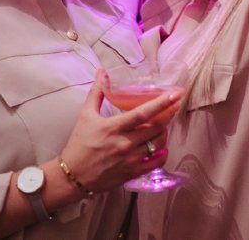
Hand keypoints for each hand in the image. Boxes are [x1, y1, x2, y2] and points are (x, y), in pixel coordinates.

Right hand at [59, 70, 181, 193]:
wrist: (73, 175)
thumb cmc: (79, 143)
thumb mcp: (86, 114)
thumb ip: (97, 92)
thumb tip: (102, 71)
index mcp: (114, 127)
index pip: (142, 113)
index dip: (161, 103)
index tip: (175, 95)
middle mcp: (124, 143)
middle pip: (156, 128)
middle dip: (168, 115)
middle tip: (172, 107)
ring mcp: (130, 159)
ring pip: (157, 144)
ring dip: (164, 132)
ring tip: (163, 125)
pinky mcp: (131, 173)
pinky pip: (155, 163)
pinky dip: (162, 153)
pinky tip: (161, 147)